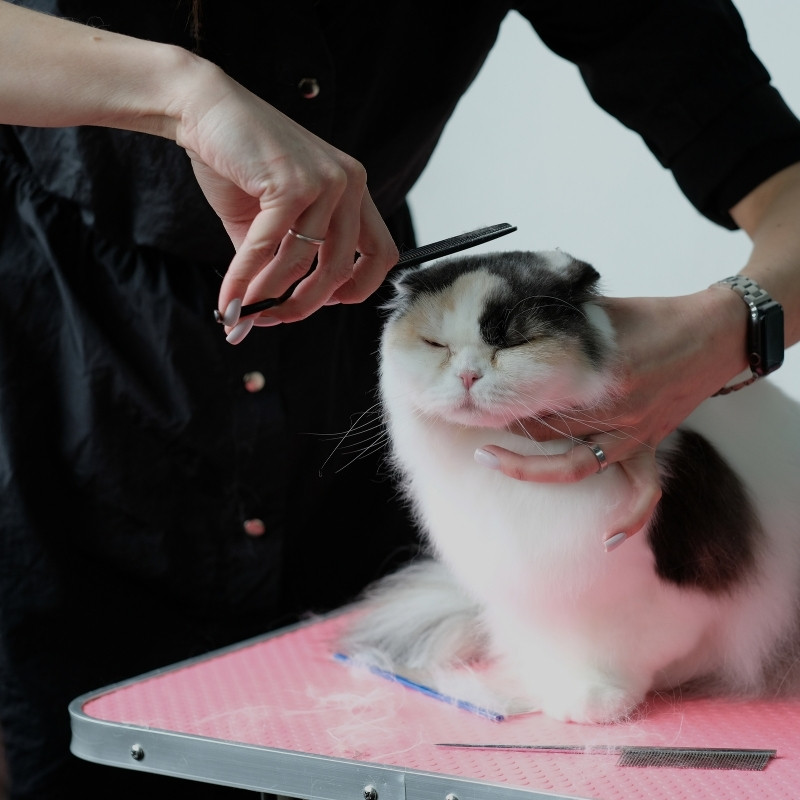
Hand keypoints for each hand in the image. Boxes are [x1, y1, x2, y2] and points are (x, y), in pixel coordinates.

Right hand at [176, 64, 398, 340]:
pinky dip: (246, 279)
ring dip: (268, 295)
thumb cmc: (237, 164)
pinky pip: (270, 248)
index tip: (324, 303)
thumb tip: (258, 315)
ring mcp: (326, 182)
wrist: (202, 109)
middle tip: (271, 319)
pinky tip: (229, 298)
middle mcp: (349, 184)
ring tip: (242, 311)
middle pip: (342, 269)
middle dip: (304, 305)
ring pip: (304, 264)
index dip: (358, 288)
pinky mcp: (293, 183)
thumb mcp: (266, 222)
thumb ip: (274, 265)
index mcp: (353, 190)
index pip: (382, 254)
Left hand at [476, 288, 748, 541]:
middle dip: (506, 424)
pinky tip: (607, 541)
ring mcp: (634, 435)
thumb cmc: (655, 316)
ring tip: (490, 459)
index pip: (539, 394)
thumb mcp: (602, 312)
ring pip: (575, 465)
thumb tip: (513, 331)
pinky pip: (645, 492)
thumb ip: (560, 327)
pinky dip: (629, 518)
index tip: (478, 392)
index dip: (504, 395)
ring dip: (530, 467)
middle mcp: (617, 412)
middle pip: (546, 430)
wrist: (715, 333)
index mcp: (603, 375)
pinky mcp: (649, 445)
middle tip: (474, 415)